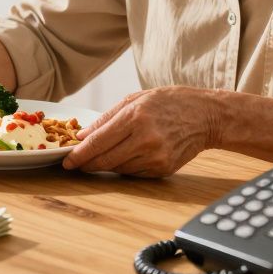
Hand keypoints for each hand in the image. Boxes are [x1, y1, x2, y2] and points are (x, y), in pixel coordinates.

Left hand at [62, 86, 218, 177]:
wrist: (205, 116)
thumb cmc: (168, 103)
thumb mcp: (134, 99)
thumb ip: (106, 119)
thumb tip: (82, 137)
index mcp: (135, 117)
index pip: (97, 143)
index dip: (78, 155)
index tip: (67, 161)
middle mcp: (145, 139)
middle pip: (105, 160)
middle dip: (86, 164)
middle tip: (75, 164)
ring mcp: (156, 157)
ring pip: (118, 169)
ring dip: (105, 165)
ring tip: (100, 157)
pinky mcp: (164, 169)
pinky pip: (134, 174)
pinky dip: (124, 167)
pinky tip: (126, 156)